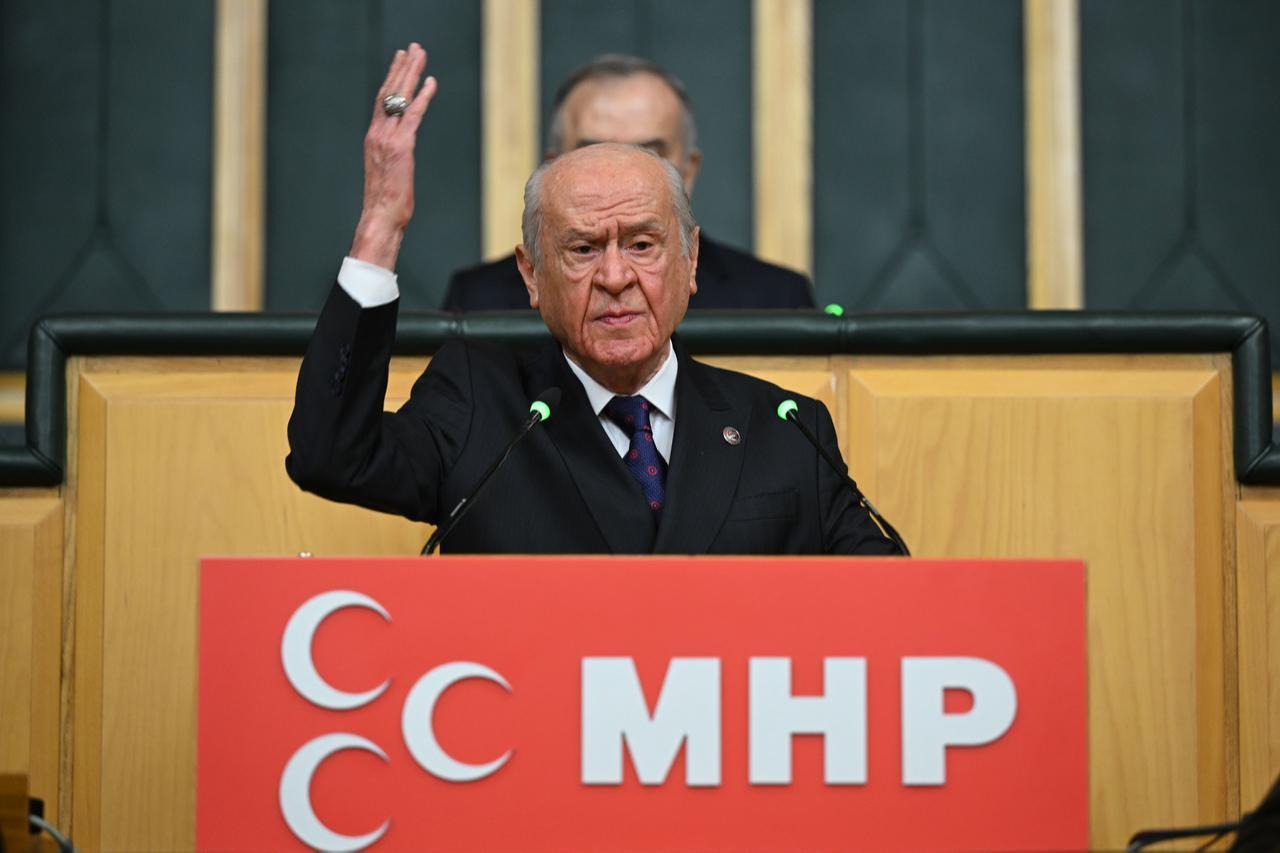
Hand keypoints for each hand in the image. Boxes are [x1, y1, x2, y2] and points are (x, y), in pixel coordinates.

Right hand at [349, 43, 437, 270]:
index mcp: (373, 138)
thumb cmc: (386, 202)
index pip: (382, 101)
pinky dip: (423, 97)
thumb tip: (401, 154)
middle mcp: (377, 133)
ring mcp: (388, 139)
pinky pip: (413, 115)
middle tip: (412, 49)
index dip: (391, 79)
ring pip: (399, 98)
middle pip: (389, 92)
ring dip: (411, 74)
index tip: (399, 61)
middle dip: (401, 68)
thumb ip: (392, 156)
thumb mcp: (388, 172)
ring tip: (420, 55)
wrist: (380, 216)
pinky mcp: (401, 147)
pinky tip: (431, 83)